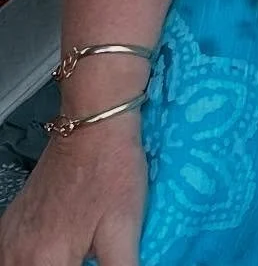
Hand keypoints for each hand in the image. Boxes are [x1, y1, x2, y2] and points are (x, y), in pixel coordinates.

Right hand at [0, 118, 148, 264]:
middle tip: (84, 257)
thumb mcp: (126, 229)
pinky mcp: (10, 224)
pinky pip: (9, 258)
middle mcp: (19, 253)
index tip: (91, 262)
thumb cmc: (113, 171)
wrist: (94, 124)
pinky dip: (27, 262)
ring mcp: (10, 238)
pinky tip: (52, 254)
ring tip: (72, 255)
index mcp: (47, 259)